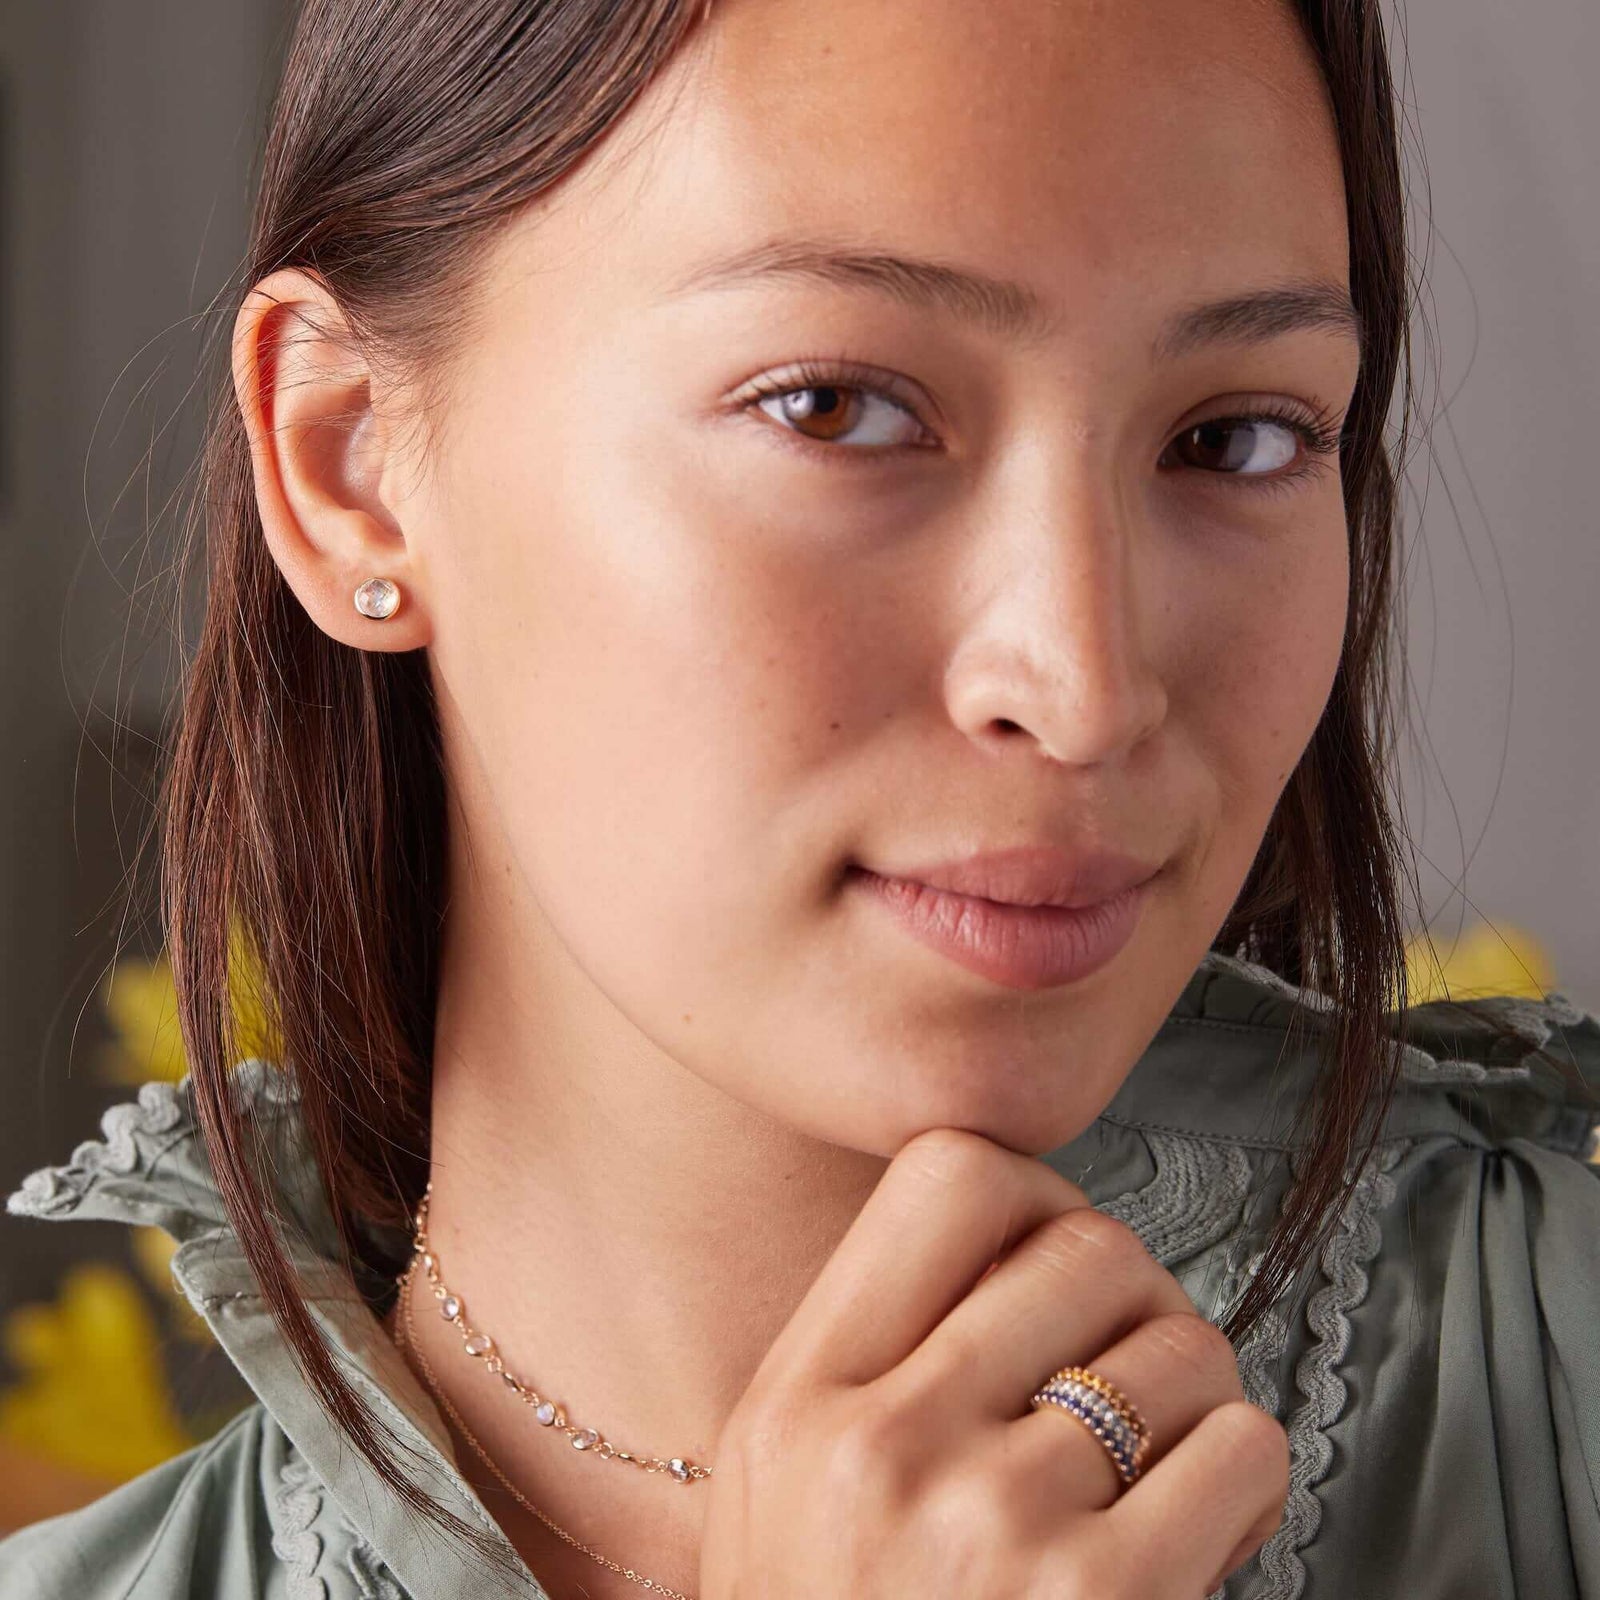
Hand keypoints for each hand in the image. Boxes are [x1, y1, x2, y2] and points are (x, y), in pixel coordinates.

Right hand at [700, 1127, 1287, 1598]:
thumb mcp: (777, 1487)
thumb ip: (868, 1355)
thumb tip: (1027, 1236)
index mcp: (798, 1397)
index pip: (948, 1176)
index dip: (1030, 1193)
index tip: (1048, 1249)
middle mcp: (886, 1443)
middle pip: (1087, 1245)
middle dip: (1134, 1293)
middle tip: (1125, 1359)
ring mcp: (994, 1524)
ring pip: (1182, 1344)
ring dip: (1196, 1393)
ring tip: (1157, 1462)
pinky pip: (1242, 1448)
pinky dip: (1240, 1477)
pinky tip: (1194, 1531)